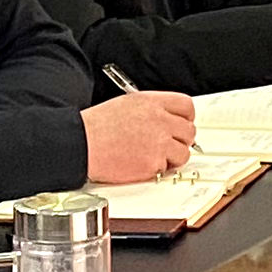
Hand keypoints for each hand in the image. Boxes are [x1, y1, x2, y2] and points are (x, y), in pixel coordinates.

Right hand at [84, 90, 199, 181]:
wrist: (81, 143)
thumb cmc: (96, 126)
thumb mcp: (126, 104)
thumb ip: (151, 109)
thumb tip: (168, 119)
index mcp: (151, 102)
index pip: (186, 106)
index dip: (186, 118)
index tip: (182, 125)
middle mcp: (159, 120)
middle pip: (189, 131)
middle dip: (181, 140)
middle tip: (168, 145)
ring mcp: (158, 142)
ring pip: (183, 152)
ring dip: (172, 157)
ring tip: (152, 156)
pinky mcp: (153, 162)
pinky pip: (167, 168)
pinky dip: (157, 169)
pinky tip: (140, 163)